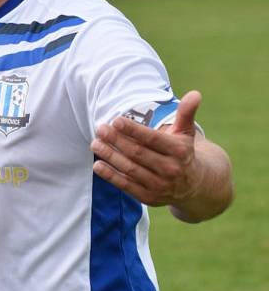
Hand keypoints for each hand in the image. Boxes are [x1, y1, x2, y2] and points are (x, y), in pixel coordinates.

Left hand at [91, 91, 202, 206]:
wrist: (196, 187)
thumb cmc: (184, 152)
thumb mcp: (186, 133)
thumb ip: (186, 113)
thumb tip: (195, 93)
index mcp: (179, 151)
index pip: (152, 139)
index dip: (133, 130)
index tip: (115, 120)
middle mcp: (171, 170)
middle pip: (138, 153)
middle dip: (116, 140)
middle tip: (100, 129)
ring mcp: (160, 185)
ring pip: (130, 169)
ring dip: (110, 156)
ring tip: (95, 143)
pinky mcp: (149, 198)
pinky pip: (127, 186)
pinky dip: (111, 176)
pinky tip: (98, 165)